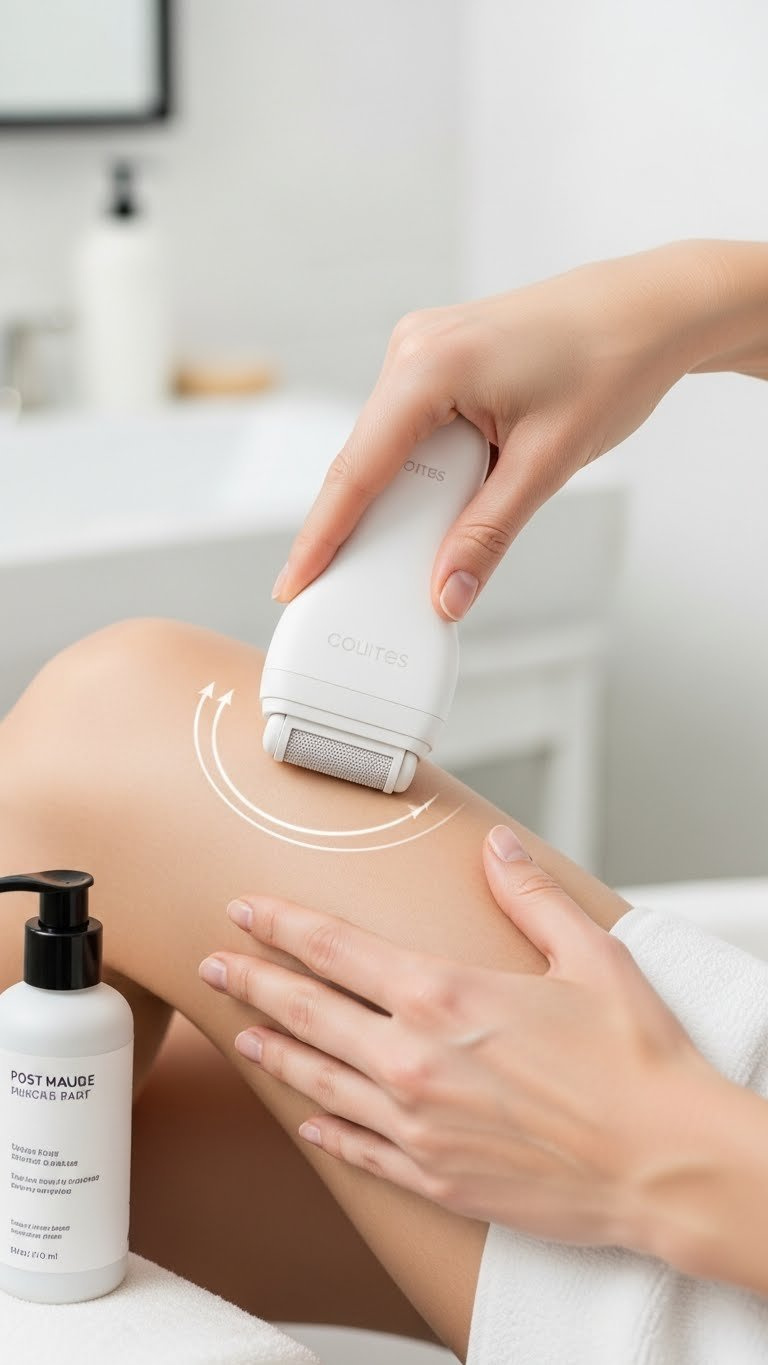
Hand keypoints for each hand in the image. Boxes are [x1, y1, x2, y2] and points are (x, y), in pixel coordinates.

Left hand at [199, 824, 720, 1255]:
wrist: (662, 1164)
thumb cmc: (633, 1061)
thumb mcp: (589, 956)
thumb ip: (530, 895)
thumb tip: (497, 847)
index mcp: (444, 995)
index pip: (335, 949)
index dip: (281, 925)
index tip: (244, 909)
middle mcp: (414, 1059)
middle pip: (307, 1011)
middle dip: (254, 981)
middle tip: (213, 964)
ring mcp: (417, 1124)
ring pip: (320, 1079)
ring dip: (274, 1050)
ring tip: (241, 1032)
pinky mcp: (434, 1176)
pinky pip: (359, 1148)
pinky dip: (327, 1130)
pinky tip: (307, 1120)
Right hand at [274, 241, 727, 618]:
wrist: (654, 307)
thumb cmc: (610, 363)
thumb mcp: (546, 464)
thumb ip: (488, 534)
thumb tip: (447, 592)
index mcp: (429, 366)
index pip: (357, 469)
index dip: (322, 536)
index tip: (295, 585)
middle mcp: (413, 348)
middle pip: (366, 461)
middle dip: (361, 529)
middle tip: (354, 592)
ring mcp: (423, 347)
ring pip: (389, 447)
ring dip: (401, 501)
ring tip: (419, 552)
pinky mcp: (441, 356)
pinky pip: (412, 428)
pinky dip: (422, 472)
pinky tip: (443, 505)